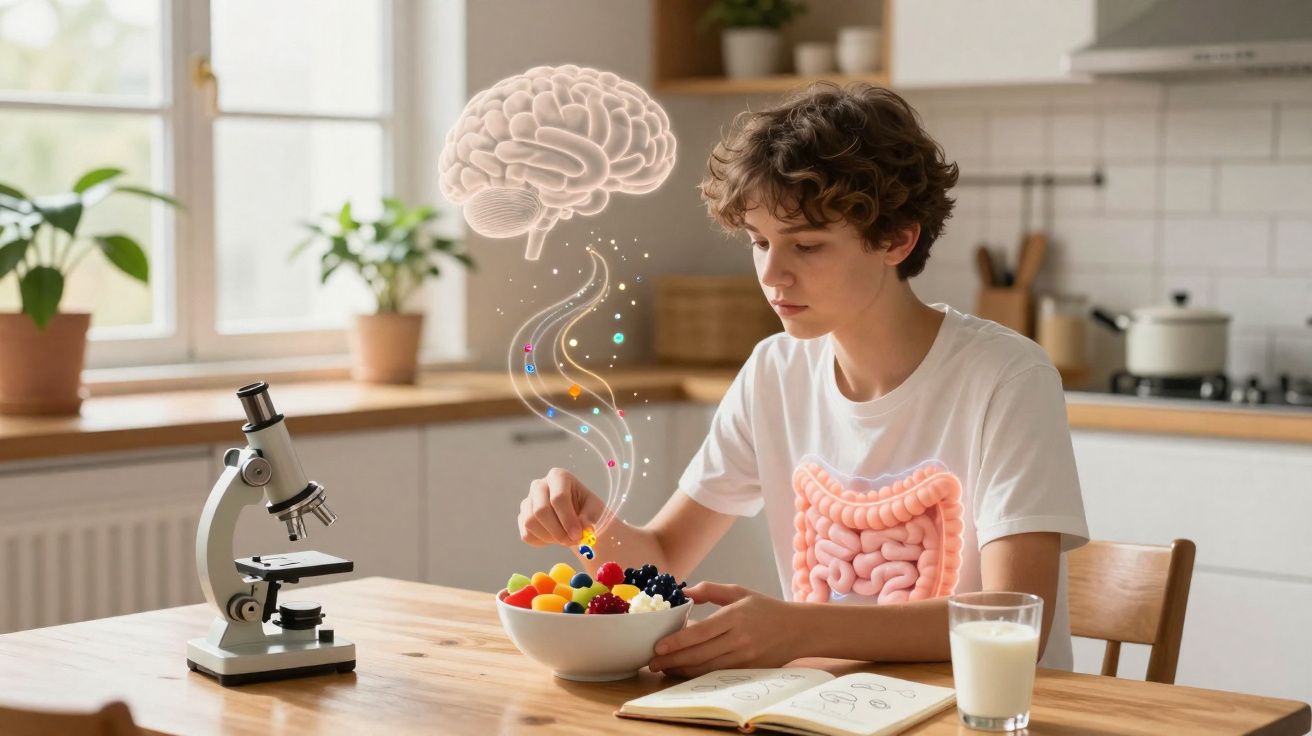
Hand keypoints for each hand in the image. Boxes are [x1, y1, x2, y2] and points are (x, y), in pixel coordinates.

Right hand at [518, 467, 606, 546]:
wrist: (578, 520)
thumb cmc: (588, 511)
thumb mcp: (596, 512)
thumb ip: (591, 518)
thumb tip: (584, 527)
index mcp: (558, 476)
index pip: (558, 497)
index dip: (568, 519)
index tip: (578, 535)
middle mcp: (539, 485)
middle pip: (541, 510)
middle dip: (558, 531)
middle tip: (572, 541)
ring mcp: (528, 501)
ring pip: (531, 523)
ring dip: (550, 537)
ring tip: (566, 539)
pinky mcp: (522, 517)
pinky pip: (527, 534)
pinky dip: (542, 542)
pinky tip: (555, 538)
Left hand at [648, 582, 800, 677]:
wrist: (797, 629)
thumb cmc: (765, 608)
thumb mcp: (739, 592)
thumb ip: (709, 590)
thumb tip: (683, 592)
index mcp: (735, 616)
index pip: (701, 632)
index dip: (678, 641)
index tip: (658, 646)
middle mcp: (739, 639)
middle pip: (700, 654)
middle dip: (673, 660)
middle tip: (652, 662)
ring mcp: (745, 658)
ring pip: (707, 668)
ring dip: (682, 670)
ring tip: (664, 668)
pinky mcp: (748, 670)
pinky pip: (718, 674)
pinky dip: (699, 674)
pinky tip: (684, 671)